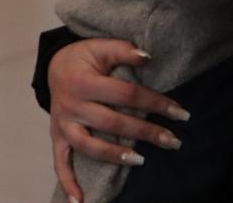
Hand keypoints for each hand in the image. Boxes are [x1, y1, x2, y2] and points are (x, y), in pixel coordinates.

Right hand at [47, 39, 187, 202]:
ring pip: (89, 146)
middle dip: (146, 133)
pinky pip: (60, 162)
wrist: (51, 66)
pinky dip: (68, 182)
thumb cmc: (82, 58)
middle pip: (112, 123)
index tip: (181, 113)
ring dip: (115, 156)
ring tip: (141, 161)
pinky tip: (80, 201)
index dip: (155, 103)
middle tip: (173, 141)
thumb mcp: (99, 46)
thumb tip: (148, 57)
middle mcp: (71, 105)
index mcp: (83, 81)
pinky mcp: (57, 136)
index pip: (126, 95)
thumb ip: (123, 49)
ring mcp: (63, 123)